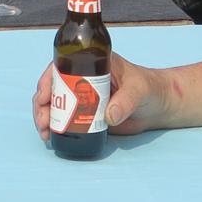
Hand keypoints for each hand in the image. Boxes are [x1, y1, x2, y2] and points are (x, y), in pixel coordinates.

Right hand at [32, 52, 168, 141]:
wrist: (159, 107)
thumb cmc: (150, 89)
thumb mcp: (139, 90)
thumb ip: (126, 101)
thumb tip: (109, 117)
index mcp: (92, 63)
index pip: (62, 67)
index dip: (47, 80)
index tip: (42, 96)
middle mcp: (82, 79)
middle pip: (52, 88)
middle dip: (42, 104)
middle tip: (44, 122)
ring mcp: (82, 98)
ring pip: (54, 105)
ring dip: (45, 118)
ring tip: (46, 133)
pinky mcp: (85, 115)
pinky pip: (65, 119)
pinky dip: (55, 127)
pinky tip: (51, 137)